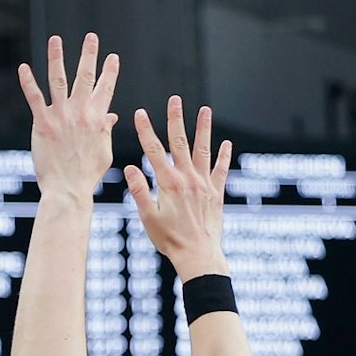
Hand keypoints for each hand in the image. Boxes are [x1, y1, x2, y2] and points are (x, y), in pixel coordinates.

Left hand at [18, 33, 119, 199]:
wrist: (68, 189)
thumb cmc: (87, 175)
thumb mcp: (104, 152)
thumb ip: (106, 131)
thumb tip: (112, 116)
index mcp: (98, 119)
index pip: (106, 89)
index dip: (110, 72)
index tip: (113, 57)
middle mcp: (80, 113)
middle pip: (85, 77)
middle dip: (89, 55)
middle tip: (92, 37)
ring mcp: (61, 116)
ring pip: (59, 80)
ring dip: (57, 58)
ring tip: (56, 40)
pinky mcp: (43, 124)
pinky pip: (34, 98)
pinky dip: (28, 82)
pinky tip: (23, 68)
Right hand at [124, 96, 232, 280]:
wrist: (198, 255)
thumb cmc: (170, 240)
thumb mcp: (148, 218)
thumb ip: (140, 191)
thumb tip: (130, 168)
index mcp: (168, 183)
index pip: (154, 151)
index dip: (146, 130)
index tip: (140, 113)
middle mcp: (188, 179)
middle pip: (180, 143)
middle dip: (175, 120)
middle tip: (175, 100)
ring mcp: (204, 184)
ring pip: (203, 150)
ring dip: (203, 129)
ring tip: (205, 110)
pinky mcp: (216, 193)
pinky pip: (220, 170)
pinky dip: (223, 156)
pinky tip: (226, 143)